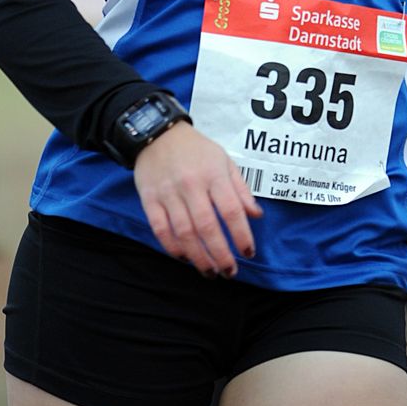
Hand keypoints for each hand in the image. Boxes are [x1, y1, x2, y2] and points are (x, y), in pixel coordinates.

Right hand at [133, 122, 262, 277]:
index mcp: (214, 175)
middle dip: (220, 254)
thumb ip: (241, 189)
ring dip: (198, 257)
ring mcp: (168, 194)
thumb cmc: (196, 149)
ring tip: (210, 271)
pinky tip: (184, 257)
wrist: (157, 133)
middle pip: (207, 227)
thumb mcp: (224, 161)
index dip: (242, 235)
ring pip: (184, 233)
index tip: (248, 253)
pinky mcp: (150, 200)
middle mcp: (191, 185)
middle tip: (229, 272)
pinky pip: (160, 229)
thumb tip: (256, 215)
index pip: (231, 210)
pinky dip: (172, 247)